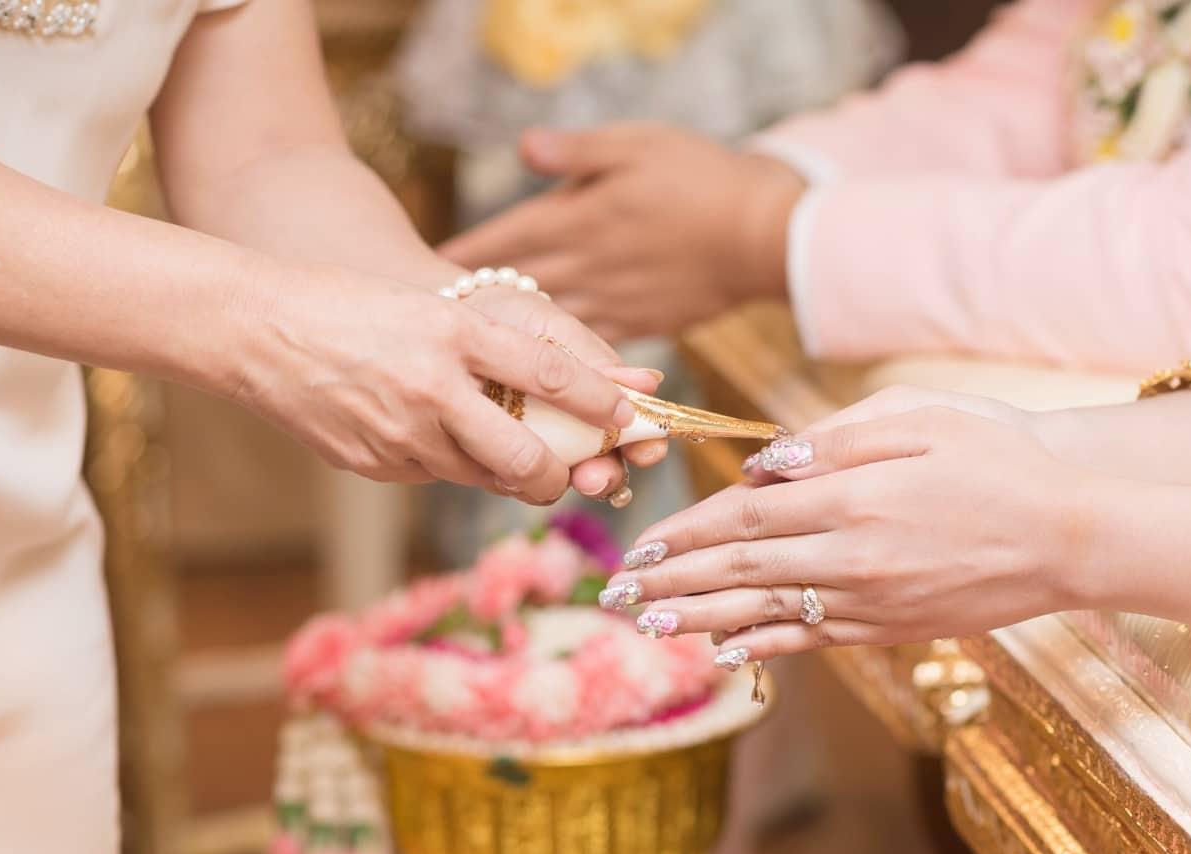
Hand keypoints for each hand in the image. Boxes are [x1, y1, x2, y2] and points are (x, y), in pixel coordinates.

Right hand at [224, 258, 637, 503]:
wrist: (256, 330)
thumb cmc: (354, 310)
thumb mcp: (433, 313)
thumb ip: (500, 351)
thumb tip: (579, 388)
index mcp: (452, 335)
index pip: (550, 376)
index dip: (601, 402)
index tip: (629, 414)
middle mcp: (432, 390)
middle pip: (527, 462)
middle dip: (558, 475)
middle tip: (568, 469)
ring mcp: (401, 436)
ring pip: (484, 478)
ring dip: (504, 470)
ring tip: (500, 445)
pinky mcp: (375, 466)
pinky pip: (435, 476)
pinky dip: (448, 462)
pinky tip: (427, 433)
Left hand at [440, 125, 804, 342]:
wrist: (764, 235)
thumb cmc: (701, 178)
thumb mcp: (636, 146)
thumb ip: (575, 152)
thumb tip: (524, 146)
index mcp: (578, 221)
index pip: (503, 242)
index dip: (463, 257)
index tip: (425, 271)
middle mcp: (587, 269)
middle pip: (514, 294)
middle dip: (474, 307)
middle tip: (436, 325)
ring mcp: (613, 303)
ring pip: (546, 331)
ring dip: (513, 342)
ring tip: (478, 356)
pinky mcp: (641, 325)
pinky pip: (588, 350)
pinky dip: (562, 361)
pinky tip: (545, 370)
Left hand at [461, 282, 670, 499]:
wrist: (437, 315)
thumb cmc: (504, 316)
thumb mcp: (546, 326)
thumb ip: (590, 360)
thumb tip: (650, 382)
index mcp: (595, 398)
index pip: (632, 430)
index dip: (645, 443)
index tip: (647, 450)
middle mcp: (571, 433)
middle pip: (600, 469)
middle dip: (602, 476)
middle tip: (593, 477)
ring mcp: (533, 451)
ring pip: (556, 484)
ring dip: (556, 484)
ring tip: (549, 479)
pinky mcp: (491, 465)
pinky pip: (507, 483)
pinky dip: (509, 482)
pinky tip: (498, 472)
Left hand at [613, 390, 1095, 659]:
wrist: (1074, 536)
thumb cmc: (1001, 460)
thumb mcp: (922, 419)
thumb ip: (836, 440)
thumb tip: (763, 464)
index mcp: (853, 498)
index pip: (745, 519)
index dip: (685, 534)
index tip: (639, 545)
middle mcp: (852, 558)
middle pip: (740, 571)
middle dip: (672, 582)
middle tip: (615, 595)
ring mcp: (871, 602)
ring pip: (766, 613)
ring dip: (700, 620)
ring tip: (648, 626)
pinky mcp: (892, 629)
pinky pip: (814, 640)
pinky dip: (764, 646)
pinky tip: (725, 651)